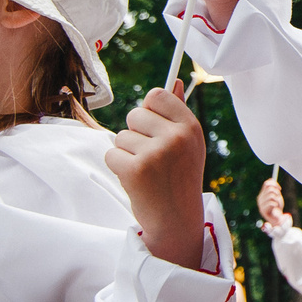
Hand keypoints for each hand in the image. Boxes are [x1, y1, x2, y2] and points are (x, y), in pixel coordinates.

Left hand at [108, 87, 209, 265]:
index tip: (153, 126)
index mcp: (190, 127)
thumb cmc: (181, 178)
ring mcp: (155, 153)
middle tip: (151, 156)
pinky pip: (111, 154)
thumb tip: (176, 81)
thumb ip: (178, 113)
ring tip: (146, 171)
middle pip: (135, 114)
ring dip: (126, 153)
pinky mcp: (135, 169)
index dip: (149, 110)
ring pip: (121, 136)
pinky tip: (136, 179)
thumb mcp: (188, 144)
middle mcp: (175, 137)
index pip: (157, 95)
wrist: (176, 220)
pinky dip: (118, 167)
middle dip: (136, 133)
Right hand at [257, 177, 291, 229]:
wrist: (276, 219)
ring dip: (277, 199)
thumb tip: (272, 179)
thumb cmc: (277, 208)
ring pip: (271, 195)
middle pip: (269, 188)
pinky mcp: (263, 210)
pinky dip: (276, 204)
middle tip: (279, 197)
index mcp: (262, 194)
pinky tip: (275, 208)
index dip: (274, 184)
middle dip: (277, 192)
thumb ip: (274, 188)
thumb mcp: (276, 196)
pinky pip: (272, 202)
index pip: (266, 184)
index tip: (280, 189)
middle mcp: (260, 198)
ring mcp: (261, 204)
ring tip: (277, 204)